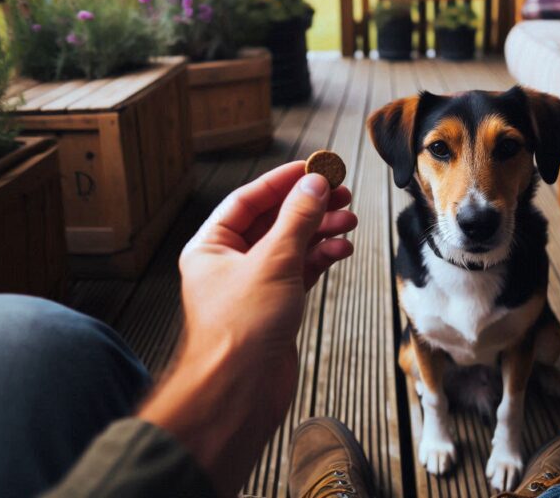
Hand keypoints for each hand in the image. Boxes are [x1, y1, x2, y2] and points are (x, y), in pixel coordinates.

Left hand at [179, 161, 355, 356]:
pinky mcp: (275, 307)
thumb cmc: (238, 332)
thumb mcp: (273, 262)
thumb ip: (297, 219)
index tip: (315, 167)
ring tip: (349, 221)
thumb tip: (314, 184)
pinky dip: (321, 258)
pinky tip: (341, 249)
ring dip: (320, 231)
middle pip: (274, 220)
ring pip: (291, 245)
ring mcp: (253, 286)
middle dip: (309, 206)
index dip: (284, 180)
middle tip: (341, 193)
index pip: (249, 199)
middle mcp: (229, 263)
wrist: (239, 393)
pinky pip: (301, 271)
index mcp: (211, 246)